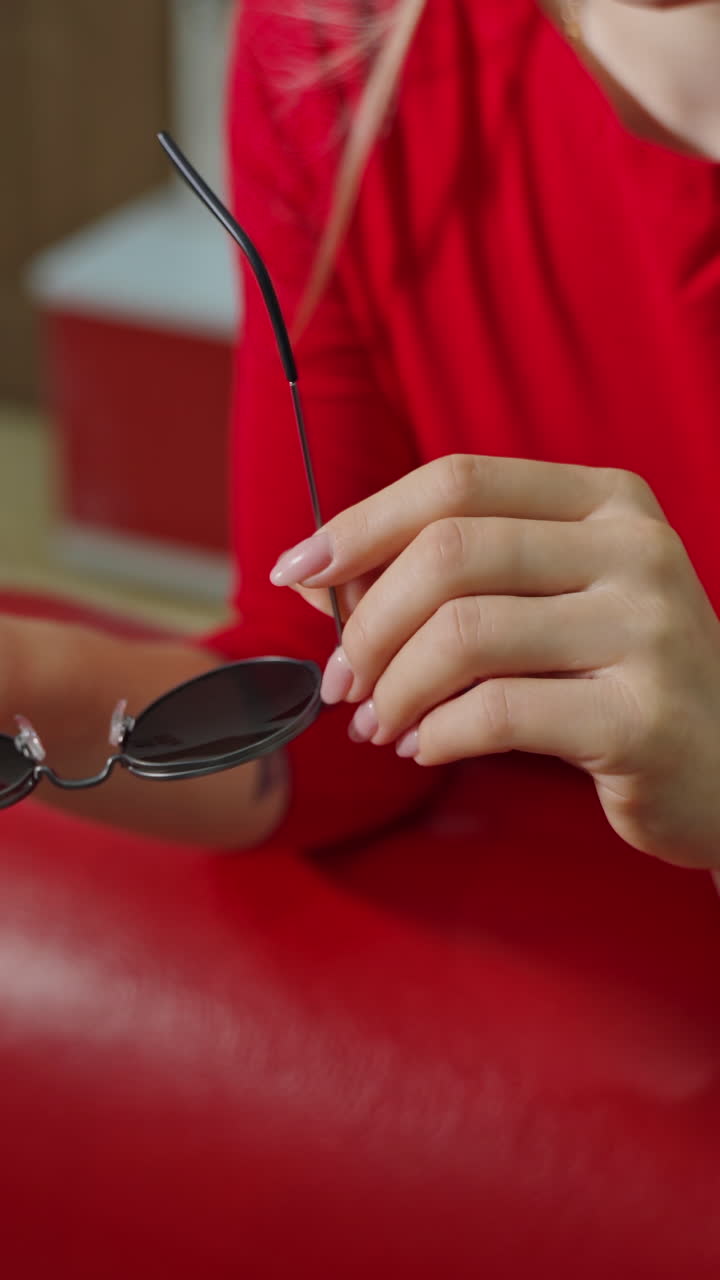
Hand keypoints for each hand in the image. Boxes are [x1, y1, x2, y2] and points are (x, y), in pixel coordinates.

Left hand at [271, 454, 719, 868]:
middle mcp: (634, 549)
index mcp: (608, 500)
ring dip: (393, 687)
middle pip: (450, 552)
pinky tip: (426, 747)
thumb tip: (314, 579)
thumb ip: (448, 579)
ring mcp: (646, 630)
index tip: (298, 570)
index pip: (456, 480)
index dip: (361, 522)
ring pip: (463, 634)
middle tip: (341, 680)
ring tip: (380, 722)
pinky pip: (495, 712)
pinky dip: (435, 734)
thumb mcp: (552, 602)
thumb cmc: (621, 679)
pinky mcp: (640, 719)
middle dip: (366, 623)